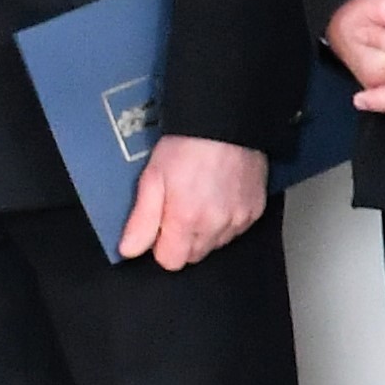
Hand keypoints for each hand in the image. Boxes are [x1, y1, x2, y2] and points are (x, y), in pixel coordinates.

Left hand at [122, 134, 272, 269]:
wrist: (227, 123)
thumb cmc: (188, 146)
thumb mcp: (152, 178)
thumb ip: (141, 220)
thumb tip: (129, 250)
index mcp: (187, 221)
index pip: (170, 261)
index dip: (160, 246)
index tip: (160, 226)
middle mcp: (216, 227)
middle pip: (194, 256)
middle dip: (182, 240)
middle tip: (178, 207)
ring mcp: (239, 220)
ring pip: (215, 244)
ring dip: (205, 231)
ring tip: (200, 199)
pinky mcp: (255, 211)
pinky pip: (235, 230)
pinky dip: (226, 221)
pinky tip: (219, 197)